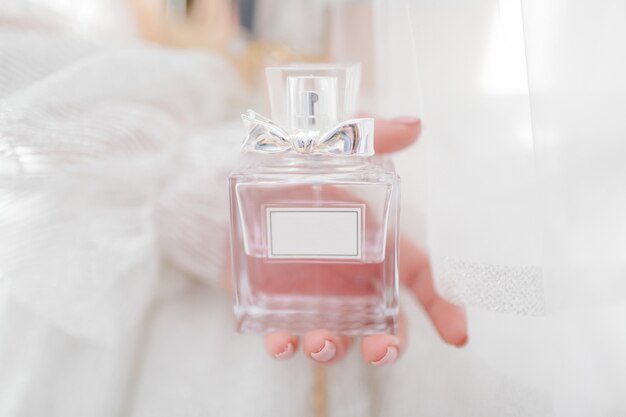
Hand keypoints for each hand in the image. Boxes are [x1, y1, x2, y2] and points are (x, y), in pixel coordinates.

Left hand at [263, 116, 467, 365]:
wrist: (228, 177)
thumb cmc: (288, 162)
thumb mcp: (326, 142)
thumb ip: (367, 134)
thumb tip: (415, 125)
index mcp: (374, 240)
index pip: (419, 278)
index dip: (443, 307)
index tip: (458, 336)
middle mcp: (350, 275)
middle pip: (384, 322)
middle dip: (389, 344)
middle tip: (380, 351)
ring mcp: (314, 292)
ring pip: (338, 334)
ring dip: (334, 348)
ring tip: (320, 343)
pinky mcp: (276, 302)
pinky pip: (286, 332)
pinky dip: (286, 344)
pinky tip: (281, 342)